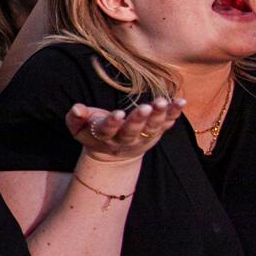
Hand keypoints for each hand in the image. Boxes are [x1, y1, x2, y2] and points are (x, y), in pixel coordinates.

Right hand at [64, 98, 185, 162]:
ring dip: (158, 115)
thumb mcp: (78, 128)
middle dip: (138, 119)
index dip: (112, 123)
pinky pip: (166, 124)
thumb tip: (77, 109)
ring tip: (162, 102)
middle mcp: (124, 139)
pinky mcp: (155, 133)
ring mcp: (142, 137)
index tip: (118, 114)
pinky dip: (174, 113)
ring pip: (151, 128)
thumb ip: (74, 118)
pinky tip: (181, 102)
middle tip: (144, 107)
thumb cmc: (93, 133)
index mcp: (104, 136)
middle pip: (131, 131)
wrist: (113, 153)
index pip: (107, 130)